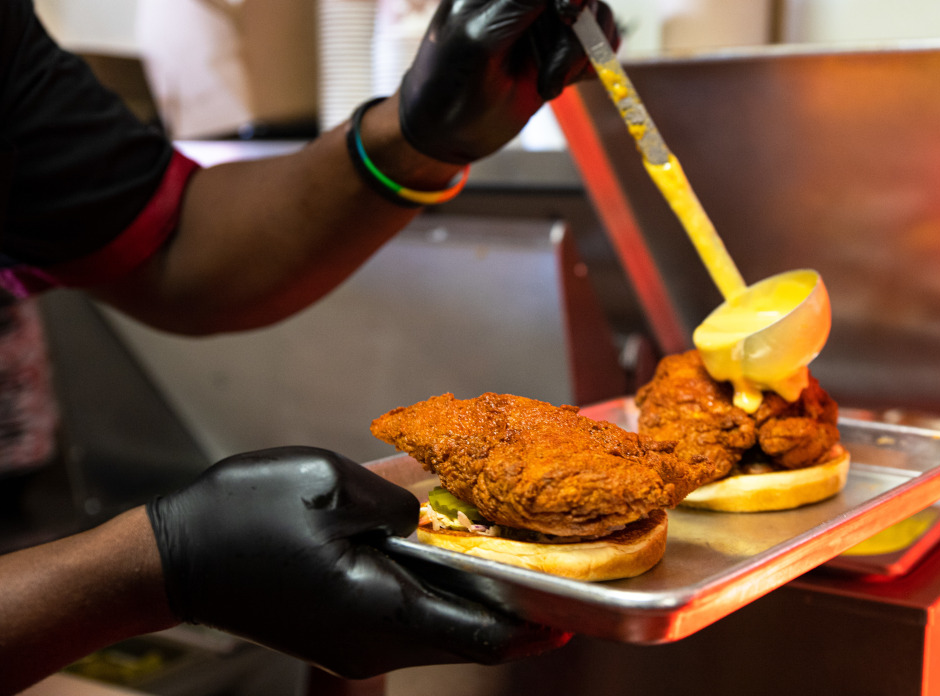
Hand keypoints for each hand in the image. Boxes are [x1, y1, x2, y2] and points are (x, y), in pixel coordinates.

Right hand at [147, 446, 568, 677]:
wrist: (173, 557)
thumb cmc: (245, 515)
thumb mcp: (332, 485)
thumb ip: (399, 501)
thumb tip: (434, 517)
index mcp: (382, 611)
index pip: (484, 634)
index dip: (536, 619)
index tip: (577, 603)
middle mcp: (376, 643)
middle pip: (469, 637)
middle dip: (518, 606)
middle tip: (560, 567)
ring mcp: (357, 644)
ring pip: (441, 630)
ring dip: (480, 597)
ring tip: (519, 555)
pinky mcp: (342, 632)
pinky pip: (410, 618)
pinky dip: (443, 593)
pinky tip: (457, 556)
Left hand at [399, 0, 618, 163]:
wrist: (448, 136)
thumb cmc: (447, 86)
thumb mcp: (479, 39)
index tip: (566, 12)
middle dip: (578, 24)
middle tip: (556, 61)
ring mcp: (544, 20)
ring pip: (594, 15)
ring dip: (578, 54)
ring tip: (547, 83)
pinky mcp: (559, 49)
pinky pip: (597, 43)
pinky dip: (586, 66)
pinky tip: (555, 84)